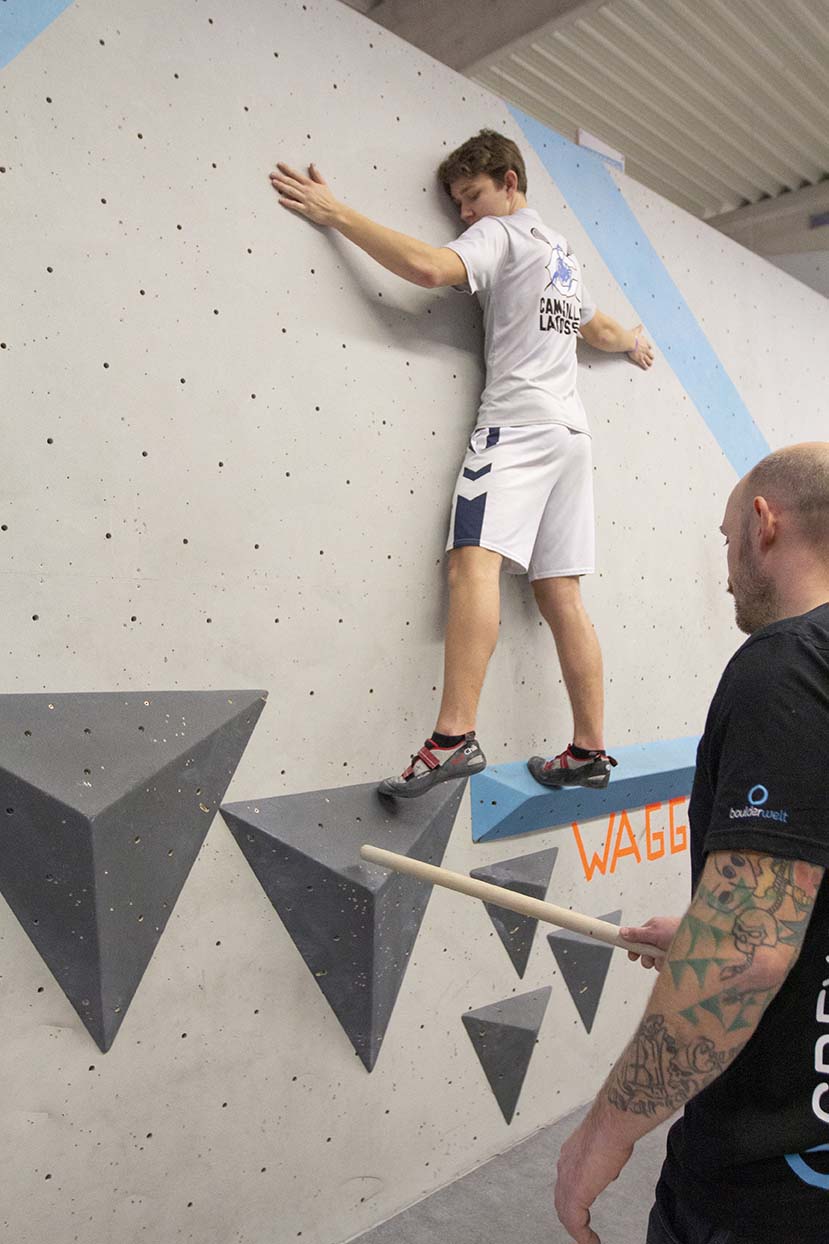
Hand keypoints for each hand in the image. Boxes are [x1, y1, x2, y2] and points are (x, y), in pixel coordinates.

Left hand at [269, 162, 341, 226]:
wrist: (334, 211)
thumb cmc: (329, 199)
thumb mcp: (323, 184)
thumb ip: (316, 174)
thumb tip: (312, 165)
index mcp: (310, 184)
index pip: (296, 175)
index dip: (287, 169)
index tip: (279, 165)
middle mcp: (306, 191)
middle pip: (291, 182)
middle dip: (280, 177)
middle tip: (272, 174)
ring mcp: (306, 200)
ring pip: (291, 191)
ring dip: (282, 186)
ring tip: (273, 183)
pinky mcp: (306, 209)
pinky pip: (295, 205)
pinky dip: (287, 202)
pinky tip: (280, 200)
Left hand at [555, 1112, 632, 1242]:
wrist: (611, 1126)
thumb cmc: (611, 1129)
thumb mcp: (606, 1147)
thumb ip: (603, 1161)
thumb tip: (607, 1170)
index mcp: (570, 1154)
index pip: (566, 1181)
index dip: (572, 1197)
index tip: (581, 1209)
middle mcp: (564, 1166)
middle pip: (561, 1199)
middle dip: (570, 1216)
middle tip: (581, 1230)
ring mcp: (567, 1180)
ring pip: (564, 1212)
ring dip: (575, 1228)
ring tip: (587, 1239)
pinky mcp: (574, 1193)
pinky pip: (573, 1222)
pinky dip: (582, 1235)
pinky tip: (591, 1242)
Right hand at [620, 916, 679, 968]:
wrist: (702, 936)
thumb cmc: (680, 928)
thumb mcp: (655, 931)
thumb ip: (637, 934)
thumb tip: (622, 932)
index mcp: (652, 929)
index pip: (636, 939)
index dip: (633, 948)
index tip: (631, 956)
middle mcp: (659, 939)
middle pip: (645, 954)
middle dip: (648, 958)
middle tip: (651, 957)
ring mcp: (667, 949)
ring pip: (655, 961)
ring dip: (659, 961)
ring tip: (667, 956)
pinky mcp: (675, 957)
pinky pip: (665, 966)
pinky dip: (668, 964)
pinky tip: (673, 959)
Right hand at [627, 324, 653, 369]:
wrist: (629, 342)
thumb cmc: (632, 337)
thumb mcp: (636, 331)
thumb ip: (639, 329)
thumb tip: (641, 325)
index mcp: (645, 343)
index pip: (649, 347)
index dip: (649, 349)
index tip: (649, 349)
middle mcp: (645, 349)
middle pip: (651, 355)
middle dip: (651, 357)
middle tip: (651, 359)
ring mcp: (643, 355)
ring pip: (649, 360)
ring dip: (649, 363)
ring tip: (649, 365)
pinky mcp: (639, 359)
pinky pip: (644, 364)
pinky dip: (645, 366)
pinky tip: (646, 368)